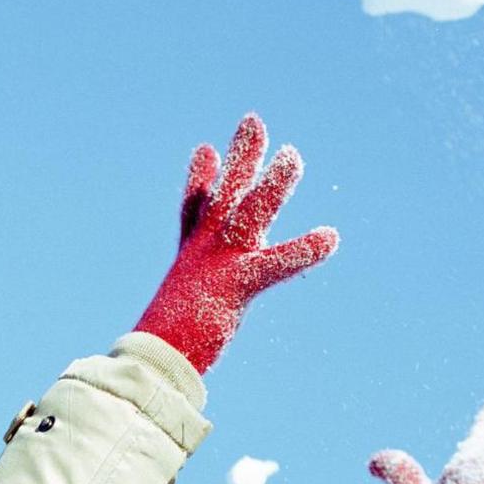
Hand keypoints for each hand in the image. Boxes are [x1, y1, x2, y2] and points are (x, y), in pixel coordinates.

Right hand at [135, 114, 338, 372]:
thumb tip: (156, 337)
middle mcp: (202, 254)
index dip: (199, 180)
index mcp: (189, 262)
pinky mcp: (236, 285)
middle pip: (224, 195)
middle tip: (254, 119)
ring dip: (274, 184)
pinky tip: (330, 237)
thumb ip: (176, 316)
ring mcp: (219, 264)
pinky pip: (276, 263)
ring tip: (294, 156)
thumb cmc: (163, 351)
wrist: (153, 363)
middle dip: (242, 157)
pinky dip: (303, 250)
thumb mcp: (170, 322)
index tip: (205, 149)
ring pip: (251, 213)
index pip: (193, 212)